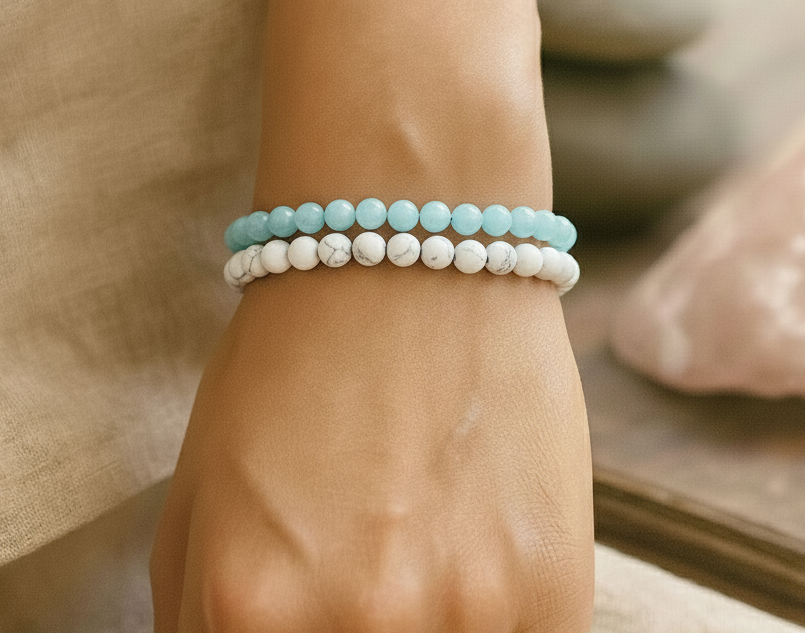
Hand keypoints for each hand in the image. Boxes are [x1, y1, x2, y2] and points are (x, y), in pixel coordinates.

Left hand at [150, 264, 593, 630]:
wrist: (419, 257)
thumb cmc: (300, 362)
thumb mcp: (201, 501)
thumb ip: (203, 627)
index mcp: (252, 609)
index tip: (318, 621)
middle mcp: (362, 626)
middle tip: (376, 575)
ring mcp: (471, 613)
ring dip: (435, 629)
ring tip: (425, 552)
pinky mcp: (555, 589)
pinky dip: (496, 625)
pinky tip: (478, 554)